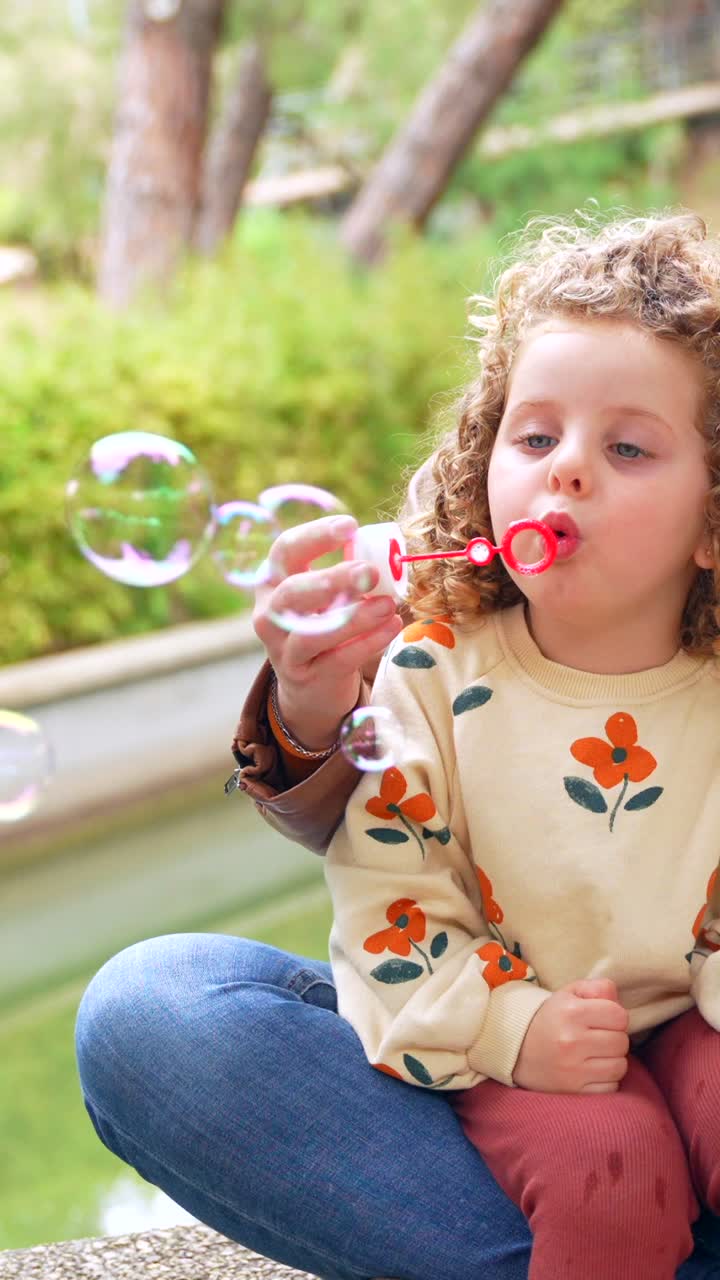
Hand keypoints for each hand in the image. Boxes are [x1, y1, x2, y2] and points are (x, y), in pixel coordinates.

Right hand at [253, 515, 404, 750]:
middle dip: (331, 580)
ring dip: (354, 617)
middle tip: (369, 572)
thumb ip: (346, 575)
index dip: (314, 535)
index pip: (284, 551)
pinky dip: (366, 643)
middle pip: (291, 593)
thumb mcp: (325, 597)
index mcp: (273, 582)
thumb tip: (388, 553)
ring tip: (388, 605)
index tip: (350, 526)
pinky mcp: (304, 677)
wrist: (311, 685)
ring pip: (311, 633)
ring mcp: (283, 650)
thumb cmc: (323, 625)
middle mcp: (269, 614)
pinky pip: (336, 660)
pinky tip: (391, 627)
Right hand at [512, 978, 629, 1093]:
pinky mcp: (573, 1091)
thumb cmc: (550, 1018)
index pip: (619, 1016)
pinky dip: (606, 1080)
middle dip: (614, 1038)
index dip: (615, 1016)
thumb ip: (596, 988)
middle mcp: (571, 1041)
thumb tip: (617, 999)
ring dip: (612, 1060)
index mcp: (571, 1012)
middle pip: (621, 1042)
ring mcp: (572, 1069)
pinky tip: (591, 1070)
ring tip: (597, 1054)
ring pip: (619, 1066)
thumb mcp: (568, 994)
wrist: (515, 1049)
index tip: (603, 1019)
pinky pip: (610, 1087)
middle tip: (598, 1037)